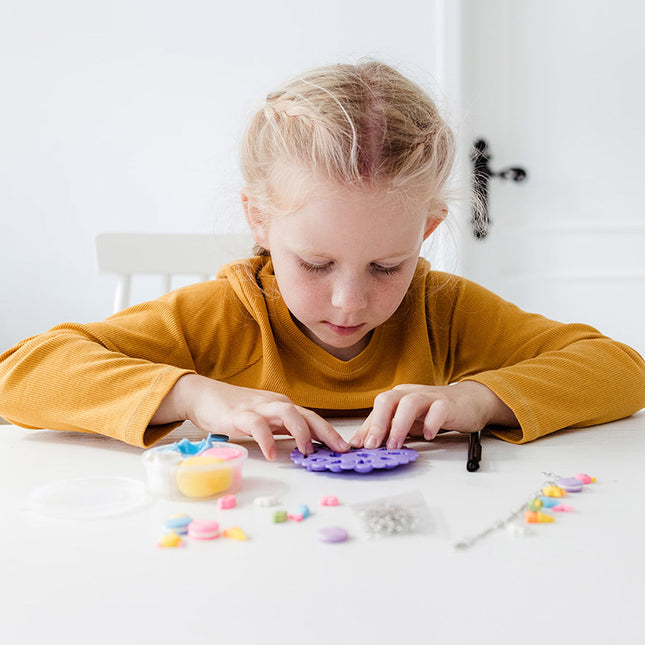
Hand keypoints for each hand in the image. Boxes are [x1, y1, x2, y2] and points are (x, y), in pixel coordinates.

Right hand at [152, 374, 349, 460]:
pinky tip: (271, 455)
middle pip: (307, 414)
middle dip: (326, 432)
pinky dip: (266, 440)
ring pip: (288, 413)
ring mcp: (259, 407)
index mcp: (283, 407)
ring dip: (301, 431)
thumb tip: (305, 447)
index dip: (330, 433)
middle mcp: (276, 404)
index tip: (345, 448)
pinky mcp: (240, 414)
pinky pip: (257, 425)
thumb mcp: (265, 419)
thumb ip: (282, 429)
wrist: (204, 396)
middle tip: (339, 450)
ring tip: (307, 451)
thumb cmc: (235, 410)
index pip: (312, 418)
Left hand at [349, 381, 516, 449]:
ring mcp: (429, 397)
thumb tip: (362, 445)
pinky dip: (431, 422)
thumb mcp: (406, 422)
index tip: (356, 448)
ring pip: (410, 403)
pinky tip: (428, 436)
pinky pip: (438, 409)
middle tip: (373, 446)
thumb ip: (386, 430)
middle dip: (378, 423)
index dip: (365, 428)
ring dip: (399, 425)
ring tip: (395, 446)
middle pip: (387, 400)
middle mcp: (410, 394)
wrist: (468, 402)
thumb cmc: (433, 412)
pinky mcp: (448, 404)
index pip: (376, 410)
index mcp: (397, 397)